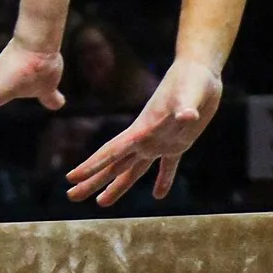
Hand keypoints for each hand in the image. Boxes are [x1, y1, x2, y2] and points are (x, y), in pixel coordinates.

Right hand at [63, 54, 225, 205]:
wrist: (200, 69)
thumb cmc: (193, 78)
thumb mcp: (190, 93)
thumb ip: (186, 105)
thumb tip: (187, 115)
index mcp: (143, 129)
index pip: (112, 151)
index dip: (92, 165)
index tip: (72, 177)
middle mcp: (146, 137)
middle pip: (114, 164)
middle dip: (93, 180)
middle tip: (71, 197)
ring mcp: (160, 140)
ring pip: (134, 169)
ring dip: (118, 185)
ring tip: (102, 203)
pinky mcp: (179, 142)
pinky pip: (167, 166)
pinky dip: (163, 180)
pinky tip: (158, 195)